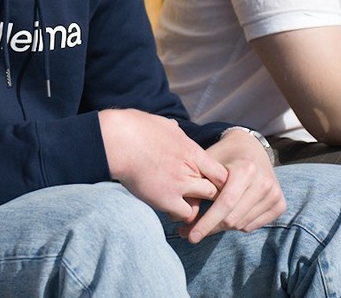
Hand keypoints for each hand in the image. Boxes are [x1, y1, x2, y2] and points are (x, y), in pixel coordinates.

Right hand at [98, 108, 223, 221]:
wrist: (120, 140)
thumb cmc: (135, 128)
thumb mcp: (163, 124)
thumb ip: (173, 131)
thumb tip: (172, 127)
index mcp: (192, 150)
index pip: (220, 172)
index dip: (216, 181)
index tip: (206, 183)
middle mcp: (190, 168)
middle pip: (214, 189)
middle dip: (206, 195)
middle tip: (193, 196)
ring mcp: (180, 185)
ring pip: (202, 203)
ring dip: (193, 206)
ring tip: (181, 204)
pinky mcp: (167, 199)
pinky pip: (185, 215)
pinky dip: (179, 215)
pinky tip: (169, 209)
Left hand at [176, 129, 286, 242]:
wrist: (250, 148)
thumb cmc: (223, 156)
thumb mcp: (207, 164)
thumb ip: (197, 186)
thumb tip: (177, 215)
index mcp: (246, 169)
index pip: (224, 204)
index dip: (206, 222)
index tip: (189, 236)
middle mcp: (264, 183)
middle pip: (232, 219)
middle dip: (209, 227)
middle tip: (189, 232)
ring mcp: (275, 194)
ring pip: (241, 225)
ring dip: (221, 227)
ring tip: (206, 221)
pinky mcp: (280, 204)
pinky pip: (251, 226)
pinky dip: (236, 224)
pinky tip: (228, 213)